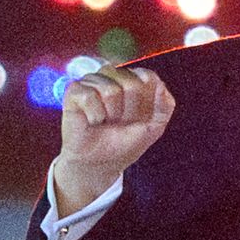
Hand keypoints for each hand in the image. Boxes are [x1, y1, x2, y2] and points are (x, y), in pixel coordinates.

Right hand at [55, 65, 175, 214]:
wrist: (101, 163)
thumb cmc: (124, 143)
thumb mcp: (154, 127)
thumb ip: (165, 106)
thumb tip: (161, 85)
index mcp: (132, 79)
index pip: (147, 78)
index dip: (145, 104)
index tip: (138, 119)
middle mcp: (112, 76)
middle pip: (130, 83)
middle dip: (129, 111)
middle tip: (119, 123)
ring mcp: (92, 81)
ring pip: (110, 90)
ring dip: (111, 115)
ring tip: (105, 122)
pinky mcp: (74, 91)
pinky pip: (89, 96)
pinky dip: (94, 115)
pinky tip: (92, 121)